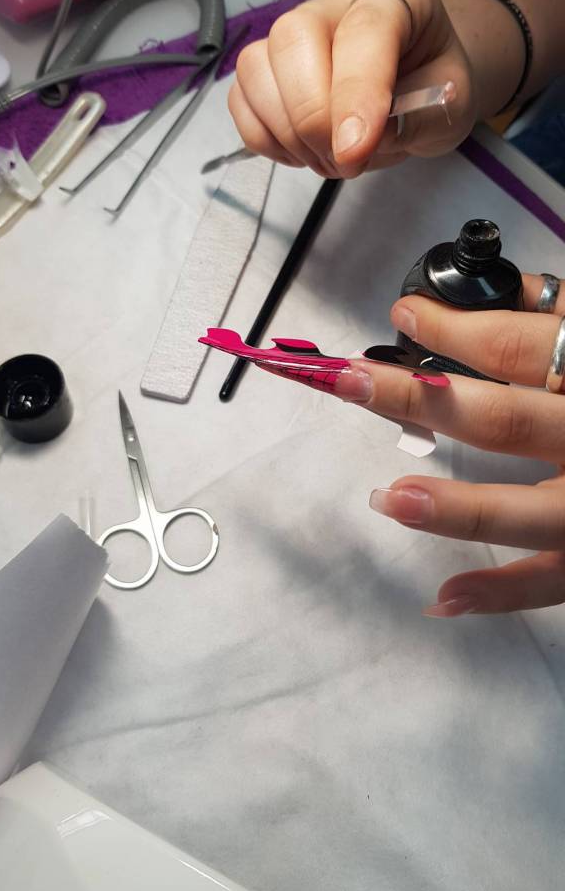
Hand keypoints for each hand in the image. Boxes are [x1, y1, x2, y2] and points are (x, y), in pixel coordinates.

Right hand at [228, 0, 477, 178]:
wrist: (421, 86)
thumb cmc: (437, 86)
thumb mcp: (456, 105)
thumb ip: (419, 118)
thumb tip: (359, 140)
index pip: (364, 29)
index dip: (355, 93)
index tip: (356, 150)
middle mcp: (334, 3)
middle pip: (292, 40)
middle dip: (312, 117)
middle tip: (348, 162)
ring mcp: (291, 34)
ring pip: (255, 71)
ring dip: (288, 134)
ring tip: (330, 159)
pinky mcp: (265, 70)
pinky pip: (241, 103)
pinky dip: (265, 139)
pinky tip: (303, 151)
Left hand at [333, 275, 564, 614]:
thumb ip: (561, 312)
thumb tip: (492, 291)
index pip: (523, 349)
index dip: (457, 328)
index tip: (403, 314)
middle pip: (504, 422)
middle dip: (420, 398)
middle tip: (348, 381)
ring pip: (526, 512)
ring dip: (451, 508)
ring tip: (385, 497)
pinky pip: (550, 585)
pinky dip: (497, 596)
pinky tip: (440, 599)